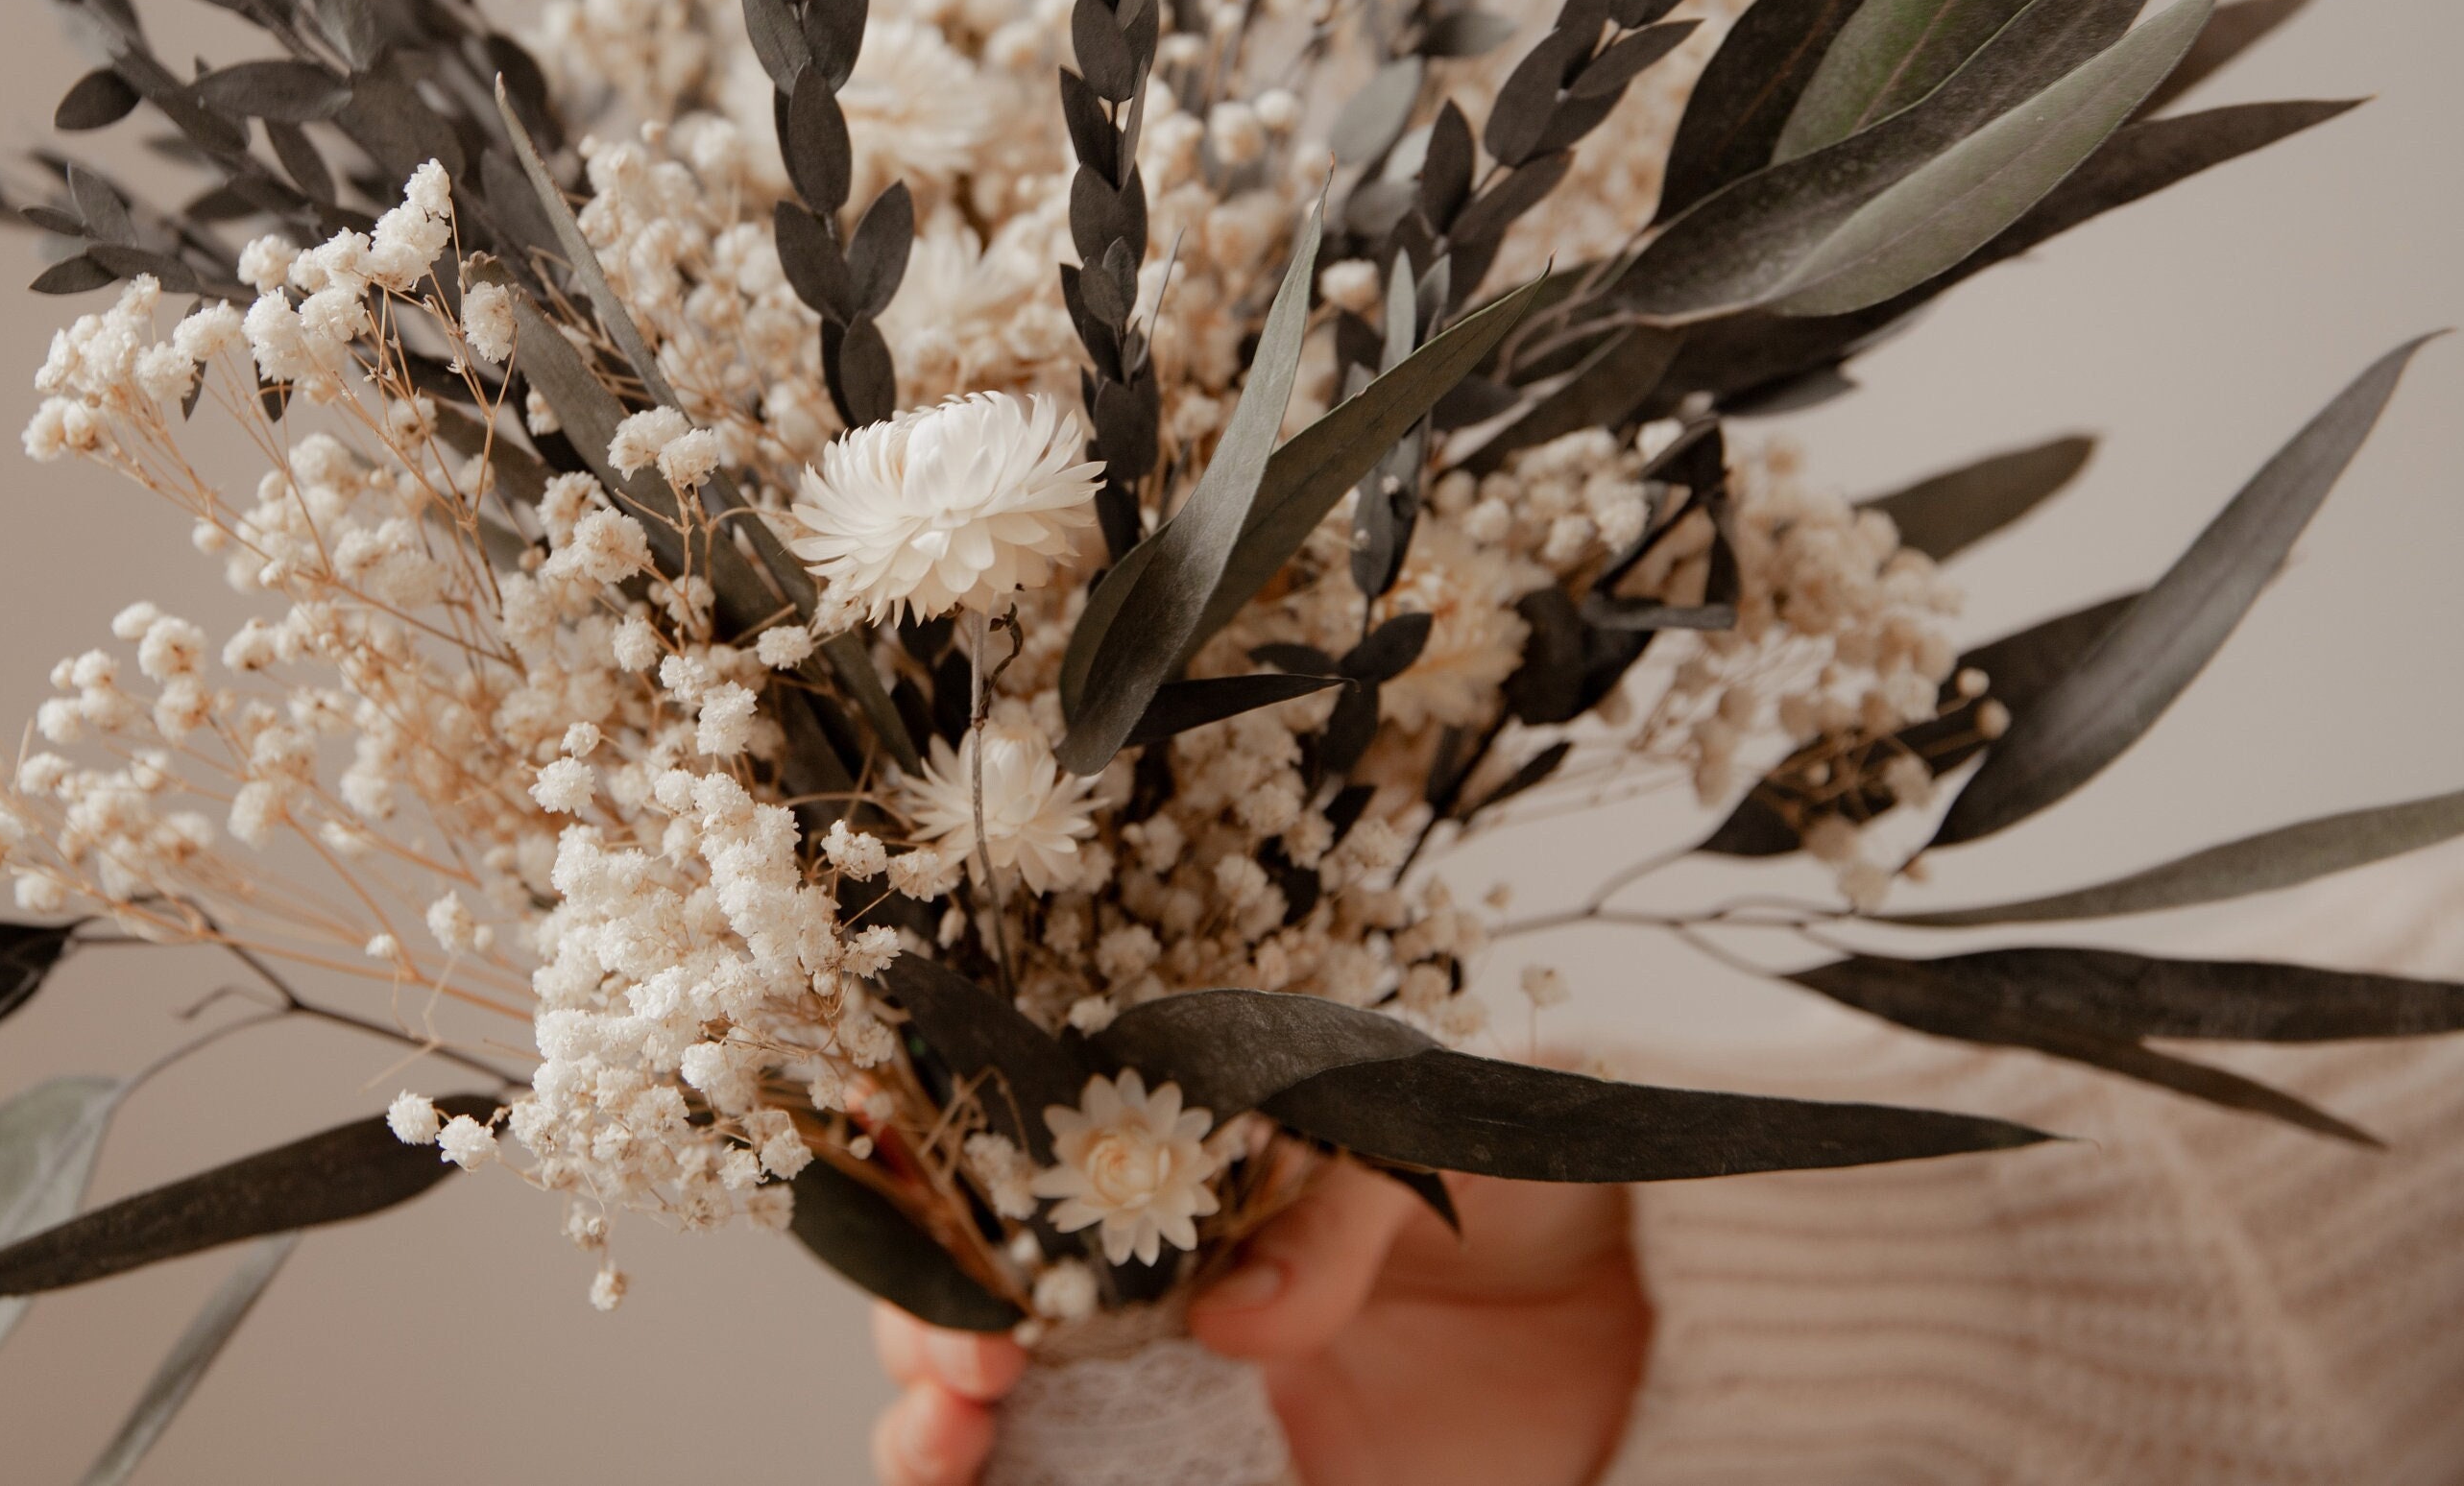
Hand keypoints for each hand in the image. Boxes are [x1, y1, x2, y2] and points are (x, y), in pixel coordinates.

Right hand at [869, 1163, 1649, 1485]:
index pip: (1016, 1188)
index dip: (948, 1223)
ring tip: (942, 1450)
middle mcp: (1167, 1290)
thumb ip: (1330, 1212)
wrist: (1658, 1282)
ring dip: (941, 1442)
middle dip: (927, 1343)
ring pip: (1024, 1431)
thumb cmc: (1527, 1163)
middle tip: (953, 1378)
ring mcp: (1206, 1402)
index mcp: (1182, 1171)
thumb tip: (1232, 1319)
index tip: (951, 1273)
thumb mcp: (1426, 1135)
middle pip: (988, 1317)